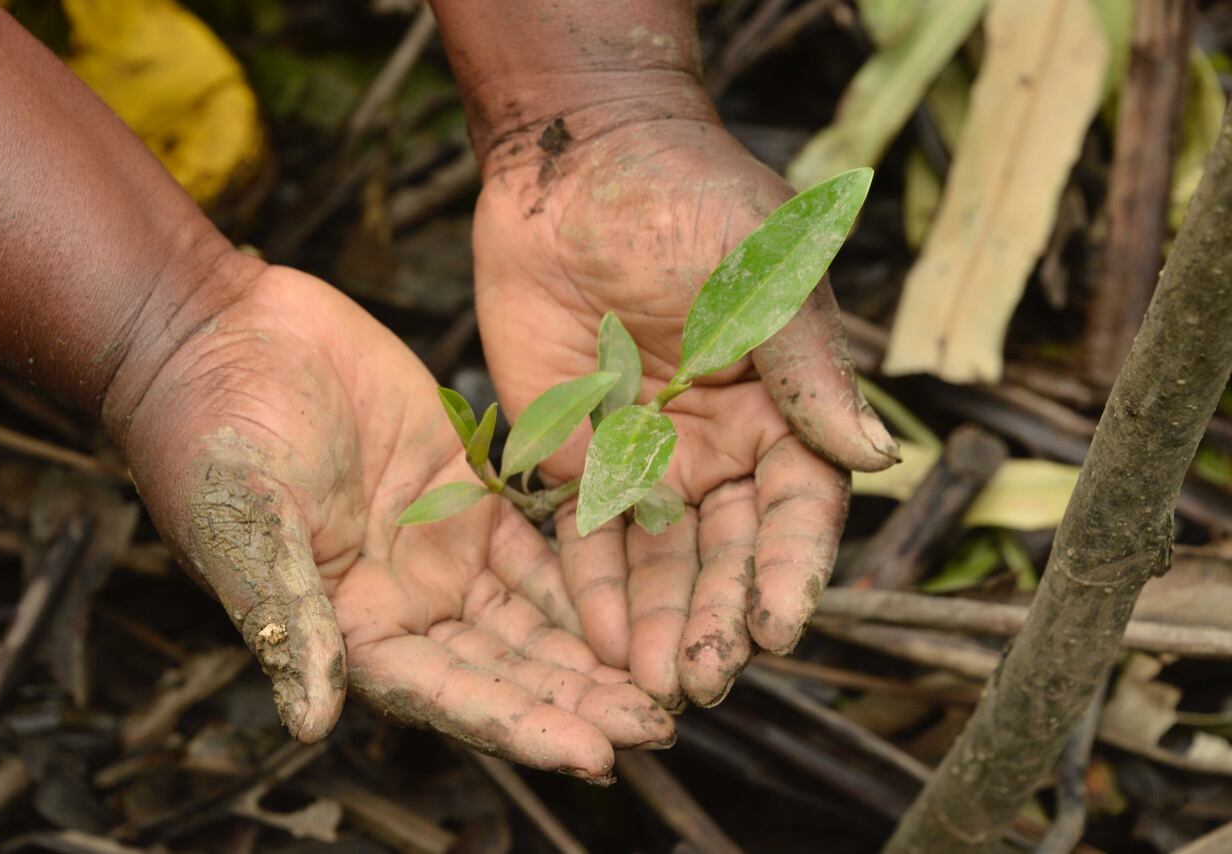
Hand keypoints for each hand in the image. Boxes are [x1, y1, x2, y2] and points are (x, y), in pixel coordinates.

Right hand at [115, 263, 673, 779]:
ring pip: (534, 616)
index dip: (523, 725)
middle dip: (582, 700)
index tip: (597, 753)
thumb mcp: (244, 524)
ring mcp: (443, 548)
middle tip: (659, 726)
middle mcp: (407, 601)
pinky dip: (587, 575)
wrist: (224, 336)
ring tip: (665, 680)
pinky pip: (540, 544)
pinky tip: (642, 596)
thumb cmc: (208, 434)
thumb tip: (311, 718)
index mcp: (351, 626)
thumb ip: (289, 618)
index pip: (451, 694)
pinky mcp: (469, 489)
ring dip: (596, 649)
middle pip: (509, 668)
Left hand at [472, 113, 898, 709]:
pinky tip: (595, 642)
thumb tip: (876, 458)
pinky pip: (585, 536)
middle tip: (702, 682)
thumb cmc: (688, 200)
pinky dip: (590, 588)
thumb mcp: (763, 278)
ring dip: (657, 625)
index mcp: (784, 410)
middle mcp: (721, 450)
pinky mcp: (577, 459)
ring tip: (649, 689)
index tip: (781, 626)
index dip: (790, 569)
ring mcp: (648, 461)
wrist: (576, 166)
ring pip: (660, 563)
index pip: (798, 509)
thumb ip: (809, 373)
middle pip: (728, 554)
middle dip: (717, 620)